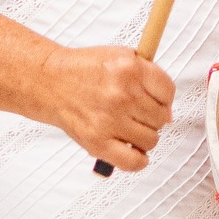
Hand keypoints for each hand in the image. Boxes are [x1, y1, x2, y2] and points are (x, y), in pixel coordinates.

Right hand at [32, 45, 174, 172]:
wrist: (49, 81)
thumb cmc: (86, 70)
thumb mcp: (122, 56)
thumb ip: (150, 77)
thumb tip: (169, 113)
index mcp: (130, 69)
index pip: (168, 92)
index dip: (165, 98)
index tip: (157, 101)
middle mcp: (121, 95)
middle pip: (161, 117)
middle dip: (152, 117)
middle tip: (136, 114)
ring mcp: (109, 120)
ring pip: (151, 139)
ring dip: (144, 137)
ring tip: (129, 128)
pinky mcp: (97, 142)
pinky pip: (132, 162)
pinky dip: (138, 160)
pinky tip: (133, 150)